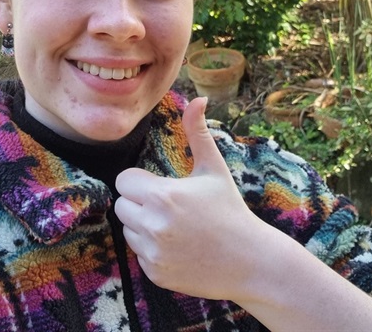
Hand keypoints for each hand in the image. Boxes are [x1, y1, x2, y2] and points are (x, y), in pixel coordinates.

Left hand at [114, 97, 262, 299]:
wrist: (250, 261)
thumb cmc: (230, 208)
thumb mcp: (214, 168)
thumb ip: (197, 132)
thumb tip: (198, 98)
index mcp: (164, 195)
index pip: (123, 181)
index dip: (140, 181)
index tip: (160, 184)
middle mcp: (153, 226)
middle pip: (121, 205)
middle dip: (139, 202)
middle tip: (168, 205)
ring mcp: (153, 253)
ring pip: (128, 229)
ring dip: (143, 226)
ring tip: (174, 226)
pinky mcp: (155, 274)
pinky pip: (139, 254)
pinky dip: (152, 250)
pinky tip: (178, 247)